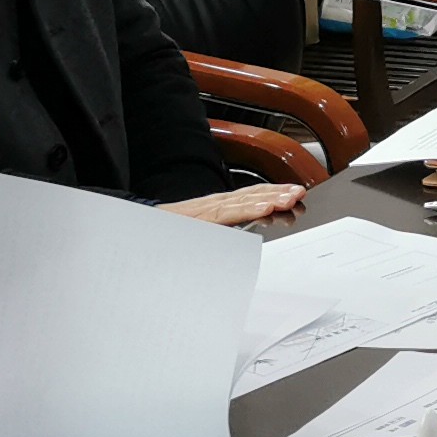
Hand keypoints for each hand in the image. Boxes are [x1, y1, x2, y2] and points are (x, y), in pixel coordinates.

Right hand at [164, 183, 309, 226]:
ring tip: (292, 199)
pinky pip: (228, 214)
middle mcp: (213, 205)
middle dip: (278, 196)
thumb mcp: (200, 238)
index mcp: (216, 209)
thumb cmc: (166, 238)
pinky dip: (249, 210)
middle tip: (301, 197)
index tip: (295, 201)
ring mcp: (206, 210)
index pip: (249, 198)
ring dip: (271, 199)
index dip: (273, 197)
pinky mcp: (199, 219)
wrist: (135, 236)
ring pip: (244, 201)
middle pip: (252, 196)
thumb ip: (221, 238)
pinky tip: (267, 209)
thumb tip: (240, 240)